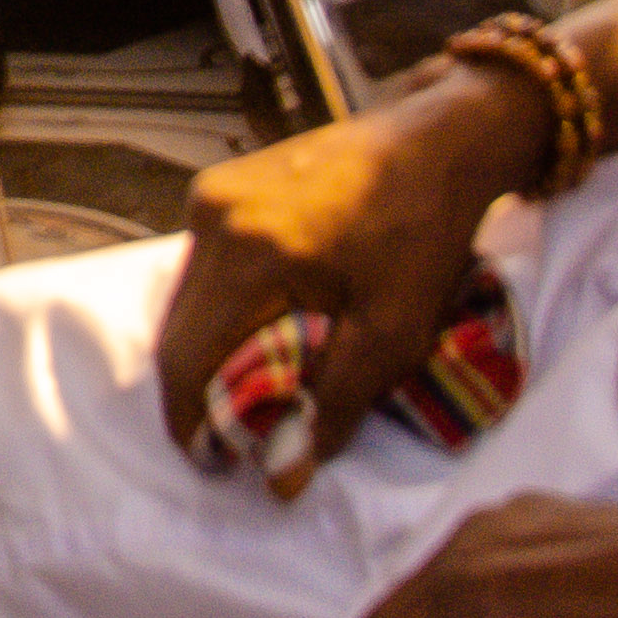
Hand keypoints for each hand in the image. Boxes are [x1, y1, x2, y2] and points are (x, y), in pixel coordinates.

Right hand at [143, 70, 546, 496]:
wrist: (438, 141)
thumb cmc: (423, 233)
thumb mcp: (394, 331)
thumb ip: (336, 403)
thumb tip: (285, 475)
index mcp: (248, 252)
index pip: (188, 355)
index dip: (191, 419)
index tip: (213, 462)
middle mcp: (214, 216)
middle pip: (178, 328)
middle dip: (200, 388)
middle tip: (234, 435)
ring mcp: (214, 193)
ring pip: (188, 296)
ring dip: (212, 345)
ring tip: (252, 384)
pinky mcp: (226, 183)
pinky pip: (206, 263)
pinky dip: (225, 304)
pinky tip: (264, 323)